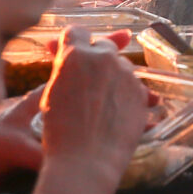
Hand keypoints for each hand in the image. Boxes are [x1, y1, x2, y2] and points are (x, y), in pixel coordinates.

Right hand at [38, 32, 148, 185]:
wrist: (86, 161)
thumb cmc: (60, 131)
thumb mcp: (51, 93)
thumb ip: (62, 68)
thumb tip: (62, 51)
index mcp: (75, 55)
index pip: (76, 32)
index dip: (73, 43)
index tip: (73, 53)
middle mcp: (103, 59)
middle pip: (103, 46)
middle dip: (97, 58)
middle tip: (89, 81)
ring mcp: (126, 74)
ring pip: (121, 67)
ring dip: (114, 78)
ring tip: (102, 105)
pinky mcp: (141, 92)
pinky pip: (135, 87)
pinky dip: (128, 95)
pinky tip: (118, 112)